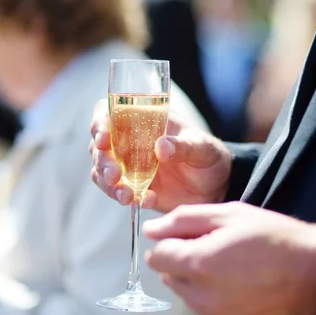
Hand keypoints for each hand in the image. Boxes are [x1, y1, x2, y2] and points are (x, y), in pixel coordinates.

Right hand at [89, 99, 231, 212]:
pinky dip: (126, 197)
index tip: (103, 139)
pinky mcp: (133, 187)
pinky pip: (117, 191)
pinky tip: (146, 200)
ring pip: (101, 171)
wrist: (216, 186)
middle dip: (103, 161)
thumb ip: (182, 145)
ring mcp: (129, 166)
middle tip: (115, 175)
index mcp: (143, 121)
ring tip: (127, 196)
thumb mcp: (202, 148)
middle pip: (99, 146)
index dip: (99, 123)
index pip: (109, 113)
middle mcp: (129, 141)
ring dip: (108, 184)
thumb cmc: (208, 156)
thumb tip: (160, 146)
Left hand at [143, 202, 315, 314]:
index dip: (170, 243)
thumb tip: (151, 230)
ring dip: (200, 283)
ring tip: (233, 269)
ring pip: (188, 298)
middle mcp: (204, 297)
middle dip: (185, 262)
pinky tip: (242, 289)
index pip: (156, 257)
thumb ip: (184, 219)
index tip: (189, 238)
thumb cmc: (274, 237)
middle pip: (170, 278)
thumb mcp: (229, 214)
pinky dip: (218, 303)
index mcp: (199, 264)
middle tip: (217, 250)